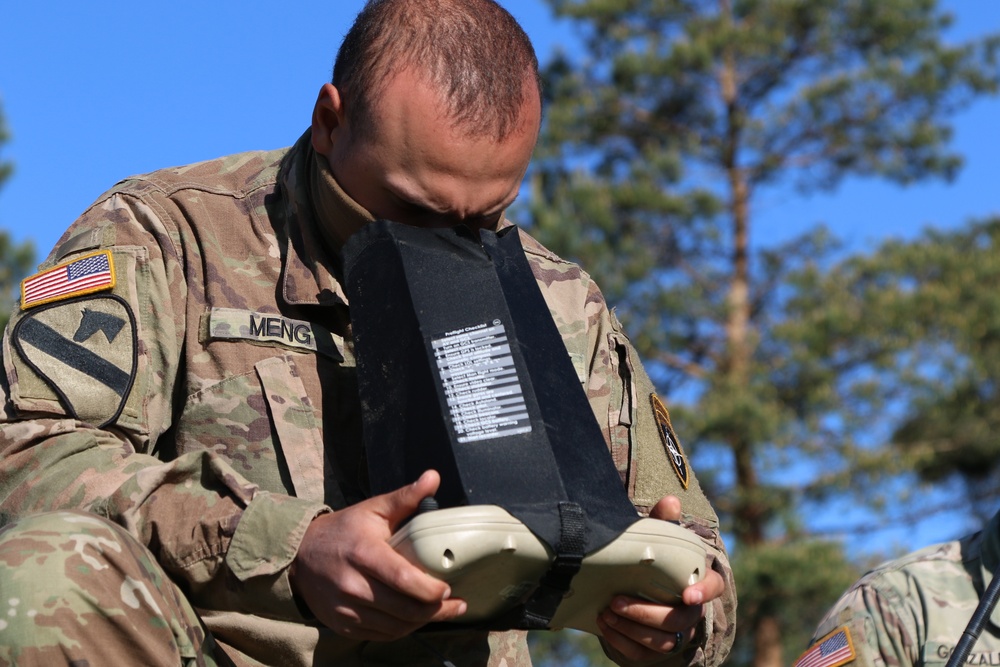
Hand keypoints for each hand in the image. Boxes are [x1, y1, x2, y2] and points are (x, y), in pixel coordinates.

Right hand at [289, 470, 466, 640]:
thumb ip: (405, 497)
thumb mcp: (372, 509)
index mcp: (363, 554)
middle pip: (403, 609)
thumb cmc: (343, 530)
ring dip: (423, 622)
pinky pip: (381, 635)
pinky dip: (402, 630)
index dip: (429, 589)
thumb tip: (433, 477)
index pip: (402, 579)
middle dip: (435, 610)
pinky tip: (416, 619)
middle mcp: (353, 585)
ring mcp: (346, 609)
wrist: (300, 556)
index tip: (449, 588)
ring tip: (443, 611)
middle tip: (456, 603)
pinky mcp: (343, 625)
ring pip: (395, 627)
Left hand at [596, 496, 724, 665]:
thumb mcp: (657, 540)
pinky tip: (605, 626)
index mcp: (697, 582)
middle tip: (616, 600)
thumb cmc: (652, 562)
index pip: (714, 587)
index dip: (704, 593)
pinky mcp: (655, 650)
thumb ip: (663, 522)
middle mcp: (691, 611)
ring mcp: (675, 633)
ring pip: (662, 641)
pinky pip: (644, 654)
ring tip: (606, 612)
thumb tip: (671, 501)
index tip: (687, 596)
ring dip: (632, 629)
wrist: (636, 590)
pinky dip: (622, 642)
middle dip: (647, 613)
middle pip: (680, 621)